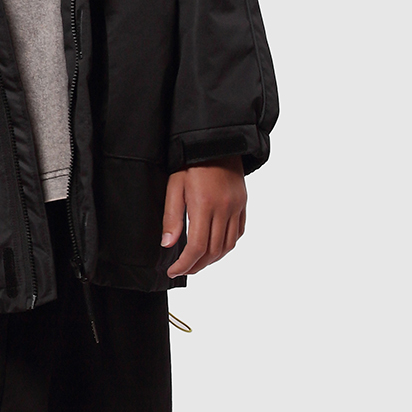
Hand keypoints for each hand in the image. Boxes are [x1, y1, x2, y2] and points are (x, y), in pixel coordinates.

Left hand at [162, 160, 246, 277]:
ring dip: (213, 260)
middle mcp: (224, 209)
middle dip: (197, 266)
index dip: (185, 264)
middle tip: (183, 270)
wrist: (216, 141)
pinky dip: (227, 246)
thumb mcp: (174, 186)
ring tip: (197, 263)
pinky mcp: (243, 204)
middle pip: (213, 251)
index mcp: (204, 205)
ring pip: (228, 246)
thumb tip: (168, 244)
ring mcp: (236, 207)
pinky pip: (238, 233)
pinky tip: (215, 247)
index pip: (197, 247)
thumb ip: (171, 217)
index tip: (173, 270)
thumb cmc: (191, 161)